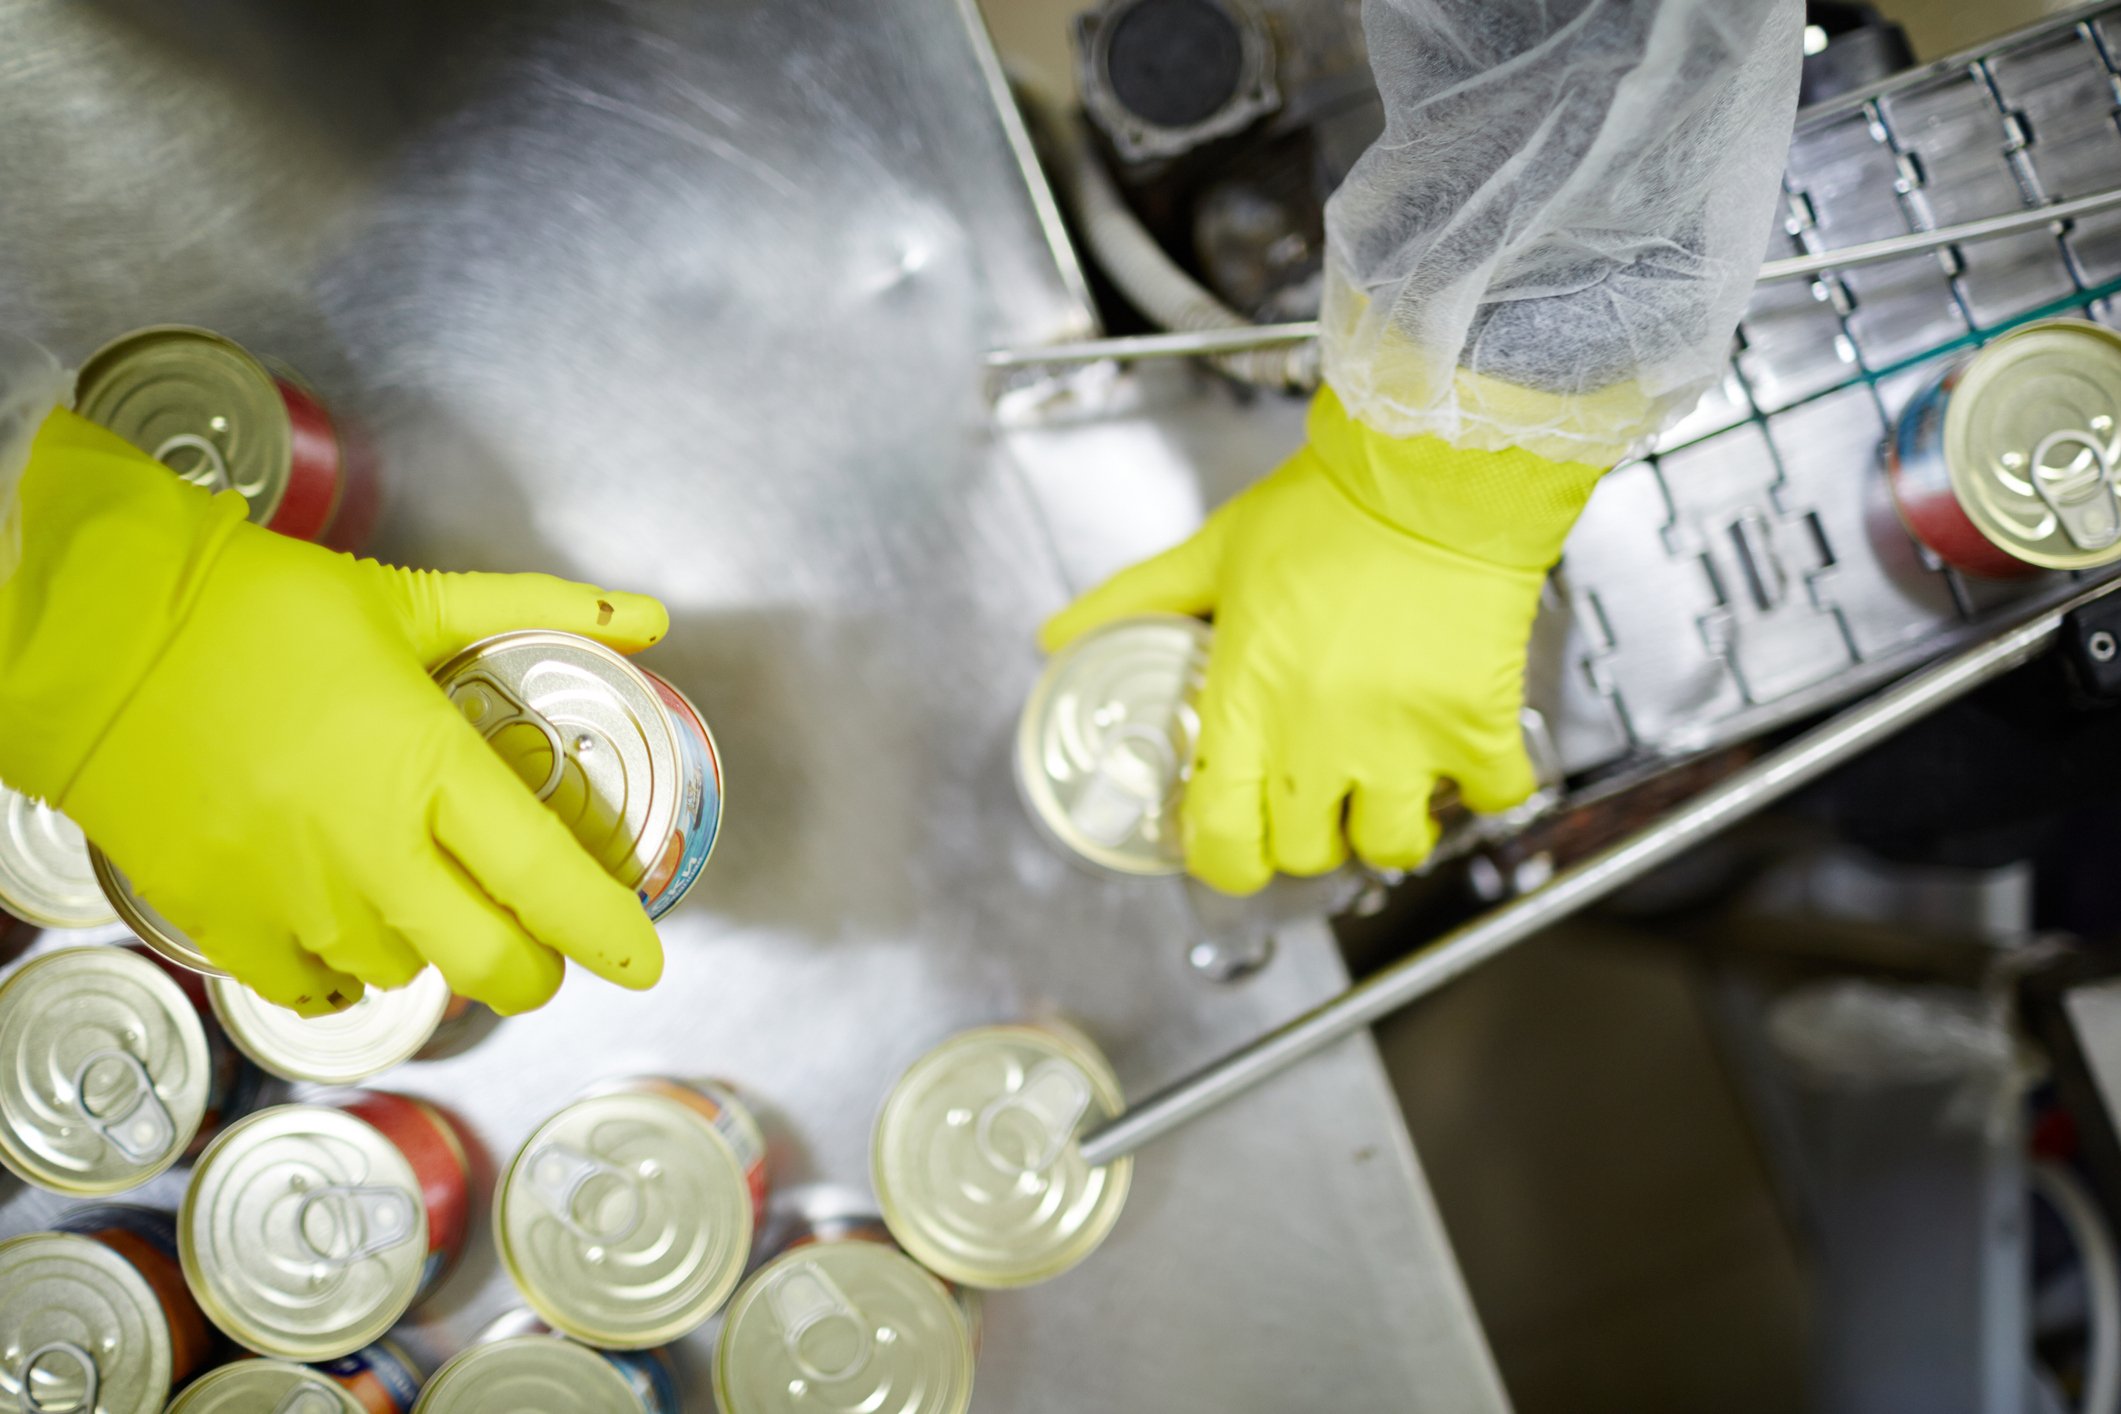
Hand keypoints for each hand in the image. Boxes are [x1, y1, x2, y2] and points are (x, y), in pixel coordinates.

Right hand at [1, 410, 668, 1013]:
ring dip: (432, 950)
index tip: (643, 961)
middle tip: (538, 942)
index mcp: (430, 769)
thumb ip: (542, 611)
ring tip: (419, 891)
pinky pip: (314, 991)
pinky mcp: (225, 924)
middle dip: (534, 969)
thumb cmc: (256, 610)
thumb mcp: (412, 599)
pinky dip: (343, 970)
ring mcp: (295, 901)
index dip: (608, 933)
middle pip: (491, 964)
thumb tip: (649, 617)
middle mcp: (371, 853)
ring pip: (407, 976)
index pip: (549, 881)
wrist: (97, 635)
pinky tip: (345, 923)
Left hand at [1041, 389, 1597, 894]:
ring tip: (1389, 780)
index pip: (1223, 842)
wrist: (1432, 471)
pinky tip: (1463, 750)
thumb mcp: (1211, 552)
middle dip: (1305, 833)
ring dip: (1389, 825)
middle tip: (1313, 789)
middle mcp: (1321, 738)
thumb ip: (1133, 602)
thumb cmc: (1327, 507)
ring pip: (1394, 846)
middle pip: (1307, 854)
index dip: (1227, 856)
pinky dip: (1482, 786)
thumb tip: (1057, 637)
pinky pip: (1490, 796)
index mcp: (1248, 703)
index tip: (1236, 838)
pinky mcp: (1475, 723)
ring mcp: (1403, 739)